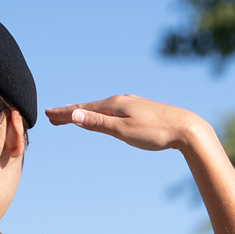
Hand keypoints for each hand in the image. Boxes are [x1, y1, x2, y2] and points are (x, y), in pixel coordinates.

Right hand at [46, 95, 210, 151]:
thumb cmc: (156, 132)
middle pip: (90, 107)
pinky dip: (102, 113)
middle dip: (70, 112)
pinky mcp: (143, 111)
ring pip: (103, 108)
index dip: (64, 113)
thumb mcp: (123, 131)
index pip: (82, 109)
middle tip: (51, 117)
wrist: (187, 129)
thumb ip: (98, 123)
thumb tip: (74, 115)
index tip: (47, 114)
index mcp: (114, 104)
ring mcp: (133, 104)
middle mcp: (122, 101)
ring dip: (86, 112)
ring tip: (74, 116)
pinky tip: (107, 115)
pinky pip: (115, 111)